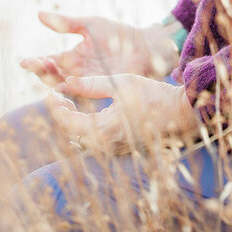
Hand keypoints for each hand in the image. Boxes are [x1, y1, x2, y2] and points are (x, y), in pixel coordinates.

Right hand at [20, 12, 179, 86]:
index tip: (23, 62)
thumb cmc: (117, 34)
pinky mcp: (98, 90)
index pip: (48, 61)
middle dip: (40, 71)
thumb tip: (38, 14)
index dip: (35, 62)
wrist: (143, 46)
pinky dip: (69, 93)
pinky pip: (80, 95)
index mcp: (71, 57)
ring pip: (62, 86)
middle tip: (35, 64)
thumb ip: (65, 23)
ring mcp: (86, 83)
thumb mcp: (88, 25)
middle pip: (51, 76)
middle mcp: (75, 73)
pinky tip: (62, 88)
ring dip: (52, 80)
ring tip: (48, 71)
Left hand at [47, 75, 198, 155]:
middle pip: (71, 133)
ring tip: (69, 101)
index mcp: (103, 130)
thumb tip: (69, 81)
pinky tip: (86, 111)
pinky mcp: (120, 148)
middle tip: (57, 95)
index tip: (51, 91)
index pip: (66, 122)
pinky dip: (85, 126)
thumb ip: (92, 84)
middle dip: (61, 113)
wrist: (180, 114)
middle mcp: (105, 145)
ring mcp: (113, 150)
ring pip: (81, 138)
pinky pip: (94, 140)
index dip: (54, 106)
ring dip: (72, 120)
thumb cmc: (152, 95)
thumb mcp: (120, 83)